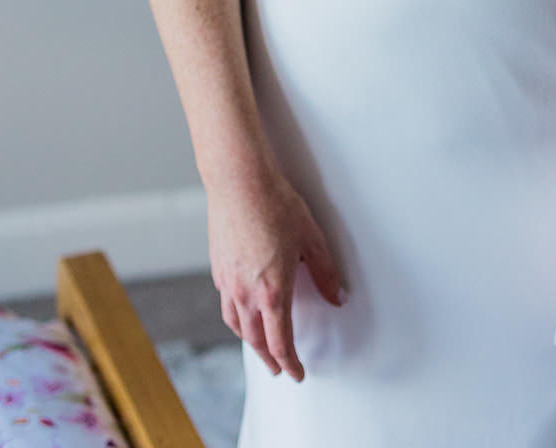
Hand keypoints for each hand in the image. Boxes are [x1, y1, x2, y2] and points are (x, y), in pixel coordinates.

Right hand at [208, 170, 345, 380]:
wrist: (238, 181)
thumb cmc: (275, 204)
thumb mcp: (311, 237)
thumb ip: (325, 272)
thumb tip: (337, 296)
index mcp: (273, 291)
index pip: (281, 342)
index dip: (290, 363)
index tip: (297, 373)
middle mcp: (246, 294)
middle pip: (257, 341)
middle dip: (270, 359)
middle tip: (279, 369)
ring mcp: (228, 283)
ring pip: (238, 325)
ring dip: (251, 343)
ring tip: (260, 347)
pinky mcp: (218, 269)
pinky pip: (226, 305)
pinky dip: (237, 318)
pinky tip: (242, 313)